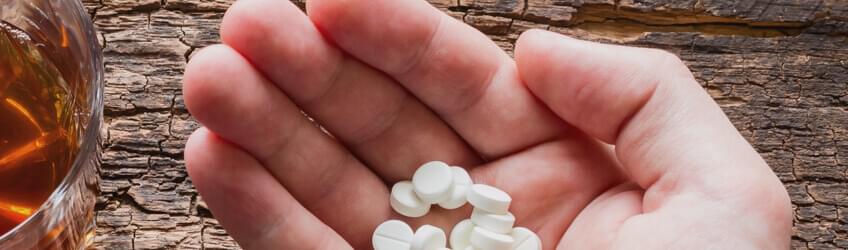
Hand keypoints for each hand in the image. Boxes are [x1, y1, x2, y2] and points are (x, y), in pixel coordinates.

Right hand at [181, 0, 791, 248]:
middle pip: (377, 124)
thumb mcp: (724, 206)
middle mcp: (480, 215)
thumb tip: (537, 46)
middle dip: (306, 71)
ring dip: (263, 131)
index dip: (391, 34)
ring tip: (209, 81)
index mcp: (560, 171)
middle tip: (241, 26)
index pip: (459, 83)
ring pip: (327, 188)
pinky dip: (255, 213)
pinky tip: (215, 159)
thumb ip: (645, 102)